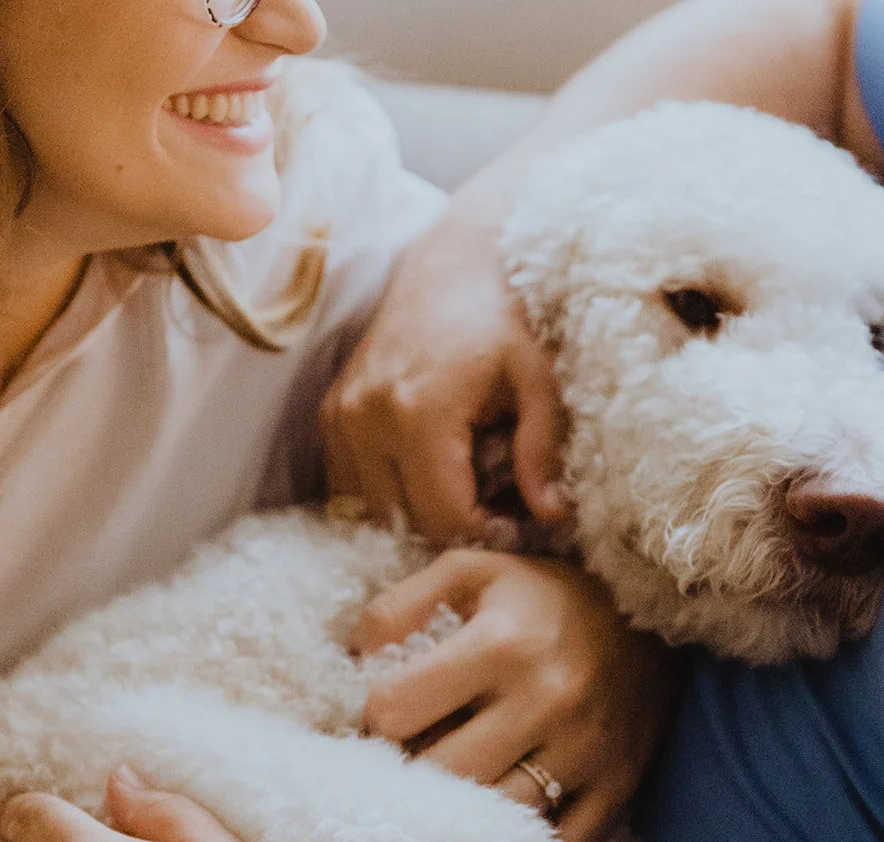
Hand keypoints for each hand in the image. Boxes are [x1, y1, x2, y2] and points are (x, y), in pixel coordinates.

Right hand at [321, 210, 570, 544]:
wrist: (452, 265)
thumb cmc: (504, 319)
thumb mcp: (537, 380)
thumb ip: (542, 450)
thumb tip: (552, 517)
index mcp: (418, 411)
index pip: (443, 517)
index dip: (484, 533)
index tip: (516, 522)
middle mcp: (367, 417)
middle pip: (405, 521)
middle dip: (453, 529)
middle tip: (496, 511)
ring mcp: (341, 415)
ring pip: (372, 509)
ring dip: (416, 514)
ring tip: (464, 491)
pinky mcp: (331, 413)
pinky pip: (349, 484)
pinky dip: (387, 492)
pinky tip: (429, 474)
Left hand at [353, 549, 683, 841]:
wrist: (659, 612)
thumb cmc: (550, 595)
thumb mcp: (475, 572)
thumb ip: (402, 601)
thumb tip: (353, 653)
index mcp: (500, 643)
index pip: (394, 710)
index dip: (376, 716)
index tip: (390, 714)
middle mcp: (543, 699)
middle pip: (437, 774)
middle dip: (411, 771)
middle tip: (414, 759)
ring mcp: (583, 749)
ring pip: (493, 815)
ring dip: (461, 811)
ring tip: (454, 788)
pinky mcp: (616, 784)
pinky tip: (502, 822)